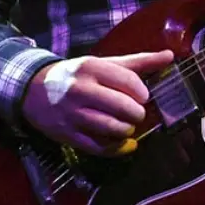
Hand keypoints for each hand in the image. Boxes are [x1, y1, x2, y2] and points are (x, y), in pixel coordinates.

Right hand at [21, 49, 173, 155]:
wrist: (34, 90)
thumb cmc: (77, 75)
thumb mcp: (104, 63)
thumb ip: (138, 61)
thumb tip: (170, 56)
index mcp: (91, 68)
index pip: (129, 81)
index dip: (142, 93)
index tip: (142, 97)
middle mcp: (80, 90)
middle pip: (123, 107)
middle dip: (136, 114)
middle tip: (136, 113)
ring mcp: (72, 114)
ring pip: (112, 129)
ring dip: (127, 130)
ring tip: (128, 126)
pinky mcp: (67, 135)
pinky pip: (98, 147)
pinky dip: (116, 148)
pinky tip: (122, 143)